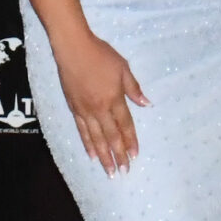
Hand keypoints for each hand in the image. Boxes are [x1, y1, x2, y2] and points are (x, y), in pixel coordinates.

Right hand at [52, 30, 147, 174]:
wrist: (73, 48)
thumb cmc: (100, 54)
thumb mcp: (123, 67)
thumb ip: (133, 88)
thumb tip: (146, 104)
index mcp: (114, 98)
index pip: (125, 125)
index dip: (131, 141)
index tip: (135, 155)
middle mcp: (99, 109)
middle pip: (111, 136)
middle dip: (118, 155)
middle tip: (124, 171)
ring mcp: (85, 110)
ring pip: (96, 138)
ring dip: (104, 156)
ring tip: (109, 171)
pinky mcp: (73, 108)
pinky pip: (82, 131)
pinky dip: (87, 144)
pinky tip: (91, 155)